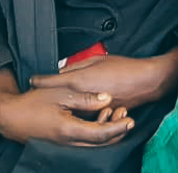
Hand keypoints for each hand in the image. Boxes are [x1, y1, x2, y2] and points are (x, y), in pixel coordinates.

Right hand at [0, 70, 132, 147]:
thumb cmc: (33, 103)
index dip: (118, 128)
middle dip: (116, 130)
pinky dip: (95, 132)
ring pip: (93, 143)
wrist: (10, 117)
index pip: (100, 134)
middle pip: (100, 143)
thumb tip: (107, 98)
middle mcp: (68, 143)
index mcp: (69, 130)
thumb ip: (85, 98)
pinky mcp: (62, 144)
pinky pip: (84, 141)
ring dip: (106, 130)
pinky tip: (98, 116)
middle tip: (126, 115)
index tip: (130, 120)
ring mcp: (65, 146)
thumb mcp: (60, 93)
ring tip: (114, 111)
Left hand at [30, 50, 177, 110]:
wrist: (146, 82)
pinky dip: (77, 111)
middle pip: (56, 98)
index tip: (31, 80)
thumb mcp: (96, 60)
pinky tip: (74, 107)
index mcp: (79, 81)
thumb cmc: (123, 68)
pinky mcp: (99, 117)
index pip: (51, 82)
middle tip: (37, 91)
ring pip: (68, 109)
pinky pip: (82, 114)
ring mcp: (90, 110)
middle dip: (47, 94)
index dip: (39, 81)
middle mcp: (82, 98)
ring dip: (61, 104)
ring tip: (52, 101)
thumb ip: (76, 67)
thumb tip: (59, 70)